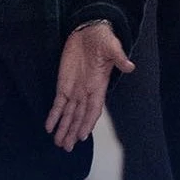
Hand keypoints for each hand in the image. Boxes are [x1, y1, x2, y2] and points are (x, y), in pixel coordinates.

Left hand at [45, 21, 133, 150]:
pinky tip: (49, 127)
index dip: (87, 123)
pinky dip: (53, 115)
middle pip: (79, 116)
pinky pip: (58, 103)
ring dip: (63, 128)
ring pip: (68, 114)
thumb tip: (130, 66)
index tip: (82, 137)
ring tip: (58, 143)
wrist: (89, 31)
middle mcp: (86, 92)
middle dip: (73, 131)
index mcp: (98, 86)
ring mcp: (74, 90)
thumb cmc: (103, 39)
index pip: (93, 109)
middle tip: (66, 148)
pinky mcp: (63, 84)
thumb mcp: (112, 47)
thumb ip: (119, 57)